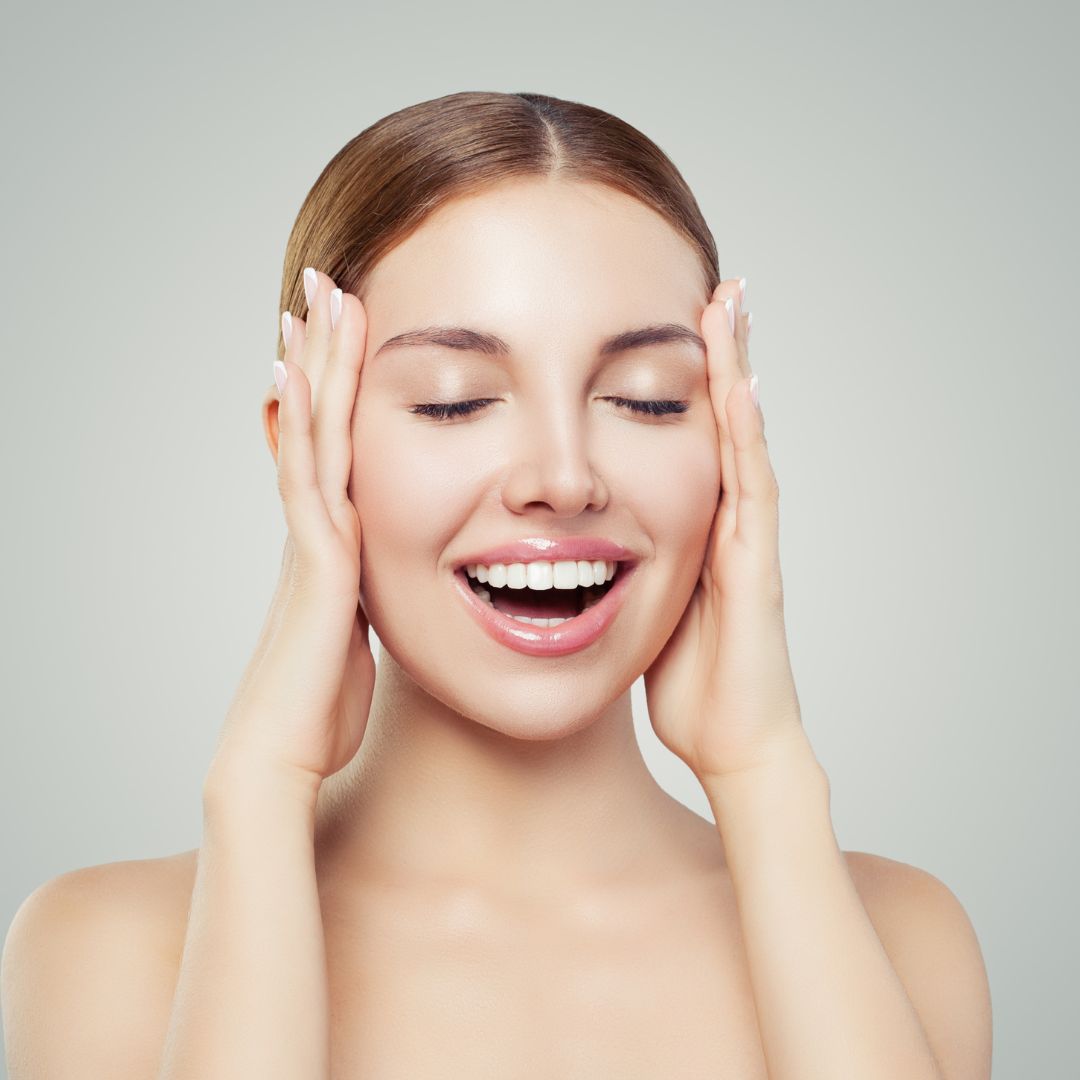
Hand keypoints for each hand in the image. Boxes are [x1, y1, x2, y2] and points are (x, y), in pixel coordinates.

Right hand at [210, 268, 375, 800]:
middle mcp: (317, 527)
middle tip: (322, 288)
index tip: (342, 332)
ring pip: (310, 436)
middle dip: (321, 355)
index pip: (338, 447)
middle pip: (319, 424)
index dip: (338, 389)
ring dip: (311, 370)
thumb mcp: (354, 637)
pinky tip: (295, 378)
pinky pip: (308, 479)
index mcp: (335, 542)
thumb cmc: (319, 707)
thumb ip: (363, 602)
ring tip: (309, 304)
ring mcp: (310, 539)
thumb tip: (373, 592)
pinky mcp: (316, 561)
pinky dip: (302, 427)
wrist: (282, 750)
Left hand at [643, 279, 811, 781]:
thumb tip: (582, 539)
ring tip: (730, 307)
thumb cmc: (688, 682)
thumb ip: (627, 566)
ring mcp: (747, 541)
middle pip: (723, 424)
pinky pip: (751, 492)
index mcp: (696, 527)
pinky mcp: (754, 569)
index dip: (687, 381)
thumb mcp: (643, 605)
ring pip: (742, 441)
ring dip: (738, 374)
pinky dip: (745, 440)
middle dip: (721, 356)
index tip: (674, 321)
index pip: (692, 438)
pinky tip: (739, 389)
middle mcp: (728, 522)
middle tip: (717, 287)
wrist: (733, 743)